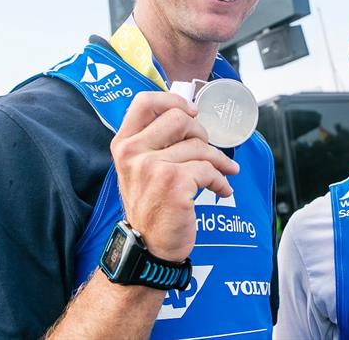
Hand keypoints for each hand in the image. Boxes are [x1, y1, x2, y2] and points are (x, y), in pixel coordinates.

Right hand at [110, 91, 239, 261]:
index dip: (173, 100)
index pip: (144, 102)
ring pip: (200, 146)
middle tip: (207, 151)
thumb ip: (155, 142)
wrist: (148, 247)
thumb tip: (190, 117)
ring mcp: (152, 167)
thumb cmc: (151, 206)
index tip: (191, 112)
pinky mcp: (173, 183)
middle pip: (180, 119)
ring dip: (219, 161)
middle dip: (202, 133)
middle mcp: (133, 152)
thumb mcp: (139, 169)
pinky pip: (209, 170)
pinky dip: (221, 180)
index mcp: (124, 144)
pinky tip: (221, 189)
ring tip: (224, 172)